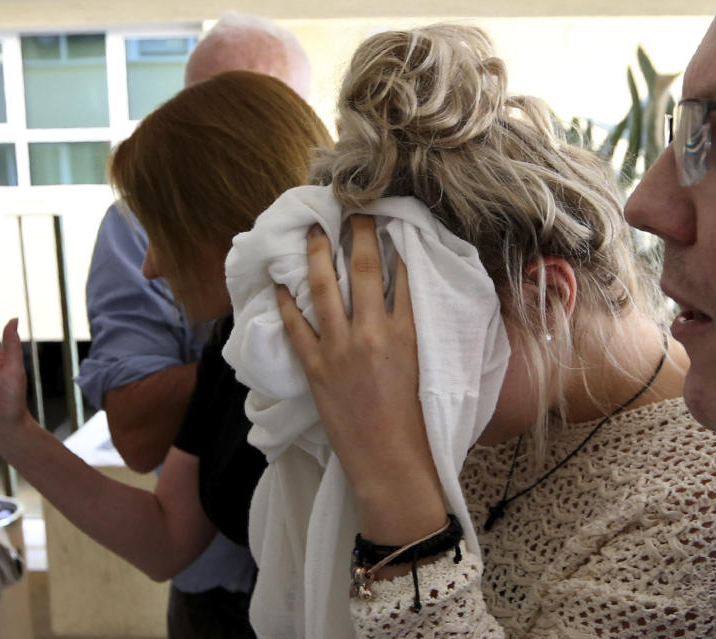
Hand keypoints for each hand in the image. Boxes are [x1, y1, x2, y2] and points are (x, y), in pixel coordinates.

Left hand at [276, 215, 446, 544]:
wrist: (392, 464)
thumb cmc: (421, 424)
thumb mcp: (435, 370)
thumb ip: (427, 332)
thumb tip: (419, 302)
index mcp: (410, 331)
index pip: (404, 272)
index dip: (395, 240)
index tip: (388, 217)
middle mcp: (374, 331)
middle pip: (365, 269)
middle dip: (358, 233)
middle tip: (352, 209)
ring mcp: (341, 348)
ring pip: (325, 287)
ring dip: (318, 254)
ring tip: (314, 232)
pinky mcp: (316, 368)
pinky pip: (295, 326)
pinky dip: (286, 302)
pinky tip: (280, 283)